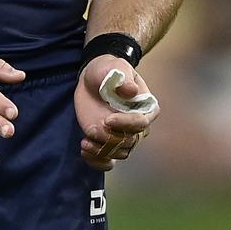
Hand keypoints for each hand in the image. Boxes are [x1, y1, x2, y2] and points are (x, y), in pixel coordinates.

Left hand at [74, 54, 159, 170]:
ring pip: (119, 153)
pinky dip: (98, 162)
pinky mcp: (107, 141)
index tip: (108, 120)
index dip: (126, 124)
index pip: (141, 123)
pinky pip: (108, 161)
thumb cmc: (108, 69)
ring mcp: (122, 135)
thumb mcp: (116, 67)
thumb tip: (131, 90)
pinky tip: (85, 152)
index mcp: (146, 107)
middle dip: (112, 140)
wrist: (93, 78)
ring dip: (102, 152)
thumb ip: (123, 78)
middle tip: (93, 130)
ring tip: (85, 143)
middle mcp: (137, 125)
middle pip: (130, 142)